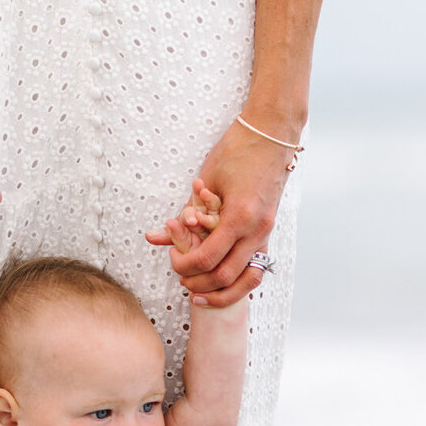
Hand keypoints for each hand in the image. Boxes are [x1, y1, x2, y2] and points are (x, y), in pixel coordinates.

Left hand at [145, 122, 292, 307]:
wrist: (272, 134)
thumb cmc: (236, 150)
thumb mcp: (205, 182)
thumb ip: (183, 216)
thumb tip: (154, 237)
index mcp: (239, 216)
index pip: (207, 258)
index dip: (185, 266)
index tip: (172, 259)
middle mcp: (257, 229)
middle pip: (225, 276)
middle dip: (199, 283)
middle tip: (181, 278)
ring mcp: (266, 233)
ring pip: (247, 281)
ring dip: (221, 292)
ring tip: (199, 291)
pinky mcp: (268, 232)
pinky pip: (256, 269)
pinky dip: (237, 282)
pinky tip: (219, 284)